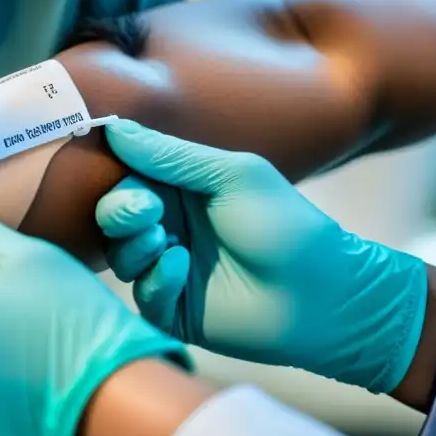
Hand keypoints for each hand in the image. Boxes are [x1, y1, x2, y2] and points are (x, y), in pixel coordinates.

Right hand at [95, 121, 427, 393]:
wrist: (322, 295)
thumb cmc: (285, 225)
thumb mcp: (231, 175)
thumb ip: (169, 155)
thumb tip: (112, 127)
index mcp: (181, 190)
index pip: (127, 178)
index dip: (120, 180)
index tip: (136, 184)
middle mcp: (169, 227)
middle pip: (113, 217)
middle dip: (120, 212)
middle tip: (148, 214)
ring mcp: (168, 269)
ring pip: (120, 256)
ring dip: (133, 246)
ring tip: (165, 241)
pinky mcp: (173, 309)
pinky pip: (141, 294)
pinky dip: (154, 279)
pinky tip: (180, 268)